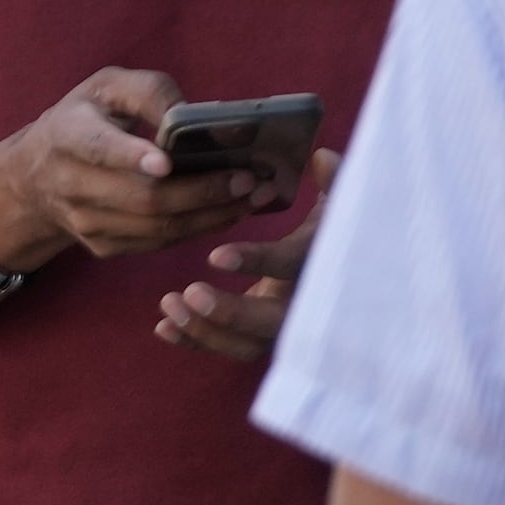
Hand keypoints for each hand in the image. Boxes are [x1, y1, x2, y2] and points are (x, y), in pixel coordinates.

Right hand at [0, 70, 283, 271]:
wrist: (35, 177)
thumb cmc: (85, 119)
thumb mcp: (107, 87)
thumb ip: (149, 91)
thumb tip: (198, 116)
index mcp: (68, 135)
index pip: (98, 149)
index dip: (131, 157)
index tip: (166, 163)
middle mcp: (71, 185)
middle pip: (142, 197)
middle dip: (202, 191)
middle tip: (248, 179)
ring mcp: (85, 223)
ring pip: (157, 227)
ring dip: (211, 215)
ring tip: (253, 196)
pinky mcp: (103, 246)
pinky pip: (159, 243)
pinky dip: (199, 229)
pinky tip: (229, 211)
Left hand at [155, 152, 334, 361]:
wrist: (342, 269)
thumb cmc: (334, 228)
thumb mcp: (338, 202)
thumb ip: (334, 182)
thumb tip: (321, 157)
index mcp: (321, 264)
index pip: (292, 265)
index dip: (259, 261)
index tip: (216, 256)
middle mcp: (306, 305)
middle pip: (270, 324)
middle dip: (229, 314)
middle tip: (188, 293)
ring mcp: (283, 327)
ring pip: (247, 345)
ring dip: (205, 330)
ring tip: (168, 304)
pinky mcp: (260, 337)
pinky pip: (228, 347)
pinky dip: (195, 341)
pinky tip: (162, 327)